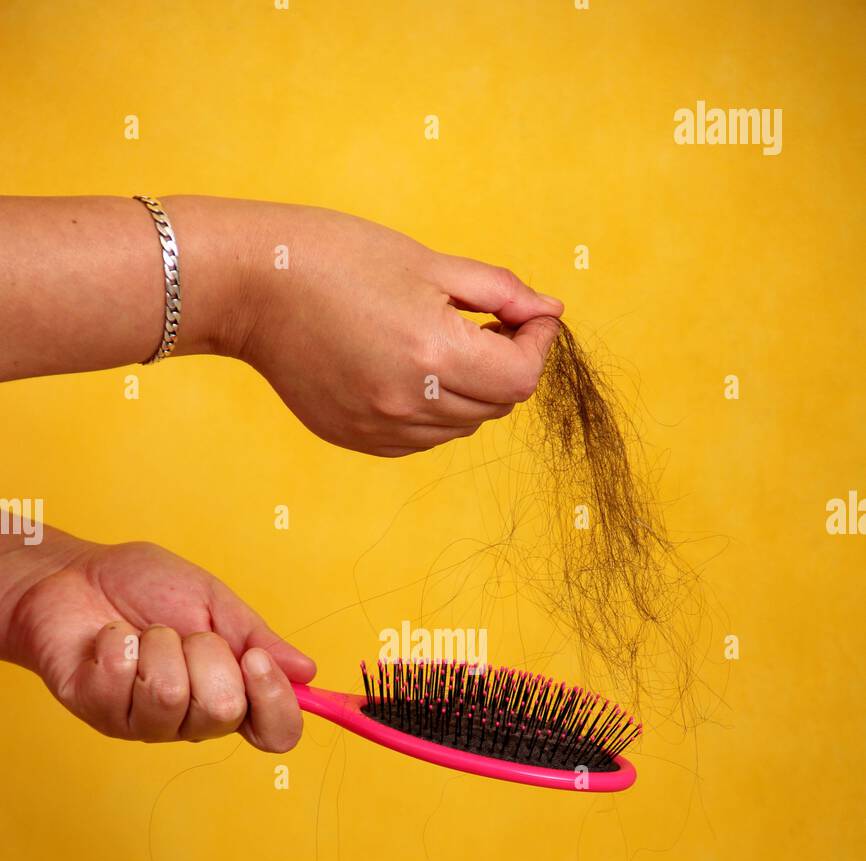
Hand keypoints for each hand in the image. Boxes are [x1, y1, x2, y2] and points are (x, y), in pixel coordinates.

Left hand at [2, 530, 314, 752]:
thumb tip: (306, 671)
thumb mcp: (213, 601)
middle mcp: (192, 718)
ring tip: (142, 633)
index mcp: (231, 693)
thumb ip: (257, 637)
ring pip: (171, 695)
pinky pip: (122, 681)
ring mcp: (145, 723)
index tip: (256, 659)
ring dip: (158, 644)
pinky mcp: (101, 714)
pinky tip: (110, 637)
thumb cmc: (143, 588)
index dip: (275, 703)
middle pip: (224, 711)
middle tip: (181, 633)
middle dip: (205, 653)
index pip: (276, 732)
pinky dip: (117, 641)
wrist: (75, 575)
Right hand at [221, 201, 563, 455]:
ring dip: (472, 390)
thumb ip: (498, 292)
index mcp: (433, 355)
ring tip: (444, 343)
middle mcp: (409, 404)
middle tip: (489, 324)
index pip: (521, 378)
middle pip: (496, 406)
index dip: (538, 345)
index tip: (531, 317)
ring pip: (462, 426)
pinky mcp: (358, 438)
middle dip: (507, 365)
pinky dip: (435, 410)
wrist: (251, 287)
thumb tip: (549, 311)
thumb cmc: (335, 258)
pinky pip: (422, 438)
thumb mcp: (428, 263)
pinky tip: (412, 370)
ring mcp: (380, 428)